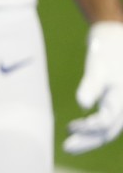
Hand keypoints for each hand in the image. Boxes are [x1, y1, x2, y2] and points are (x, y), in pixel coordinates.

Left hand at [65, 21, 122, 153]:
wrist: (114, 37)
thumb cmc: (107, 51)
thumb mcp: (98, 66)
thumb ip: (91, 85)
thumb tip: (82, 105)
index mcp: (122, 99)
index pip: (106, 123)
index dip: (89, 128)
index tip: (70, 126)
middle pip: (108, 132)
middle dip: (89, 141)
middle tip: (67, 147)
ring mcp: (120, 105)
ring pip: (108, 129)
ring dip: (91, 138)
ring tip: (70, 144)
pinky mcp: (114, 102)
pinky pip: (107, 121)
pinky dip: (94, 129)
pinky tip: (80, 129)